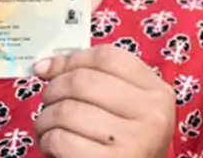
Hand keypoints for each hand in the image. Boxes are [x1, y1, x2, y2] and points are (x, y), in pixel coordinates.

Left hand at [34, 45, 174, 157]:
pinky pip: (61, 140)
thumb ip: (96, 81)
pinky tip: (53, 146)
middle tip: (48, 102)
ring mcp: (134, 141)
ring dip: (46, 119)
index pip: (107, 57)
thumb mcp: (125, 110)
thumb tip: (45, 65)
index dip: (71, 59)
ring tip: (48, 128)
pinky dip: (48, 141)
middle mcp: (151, 114)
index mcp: (157, 92)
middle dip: (53, 90)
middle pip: (84, 81)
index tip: (48, 68)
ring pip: (67, 110)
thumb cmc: (123, 146)